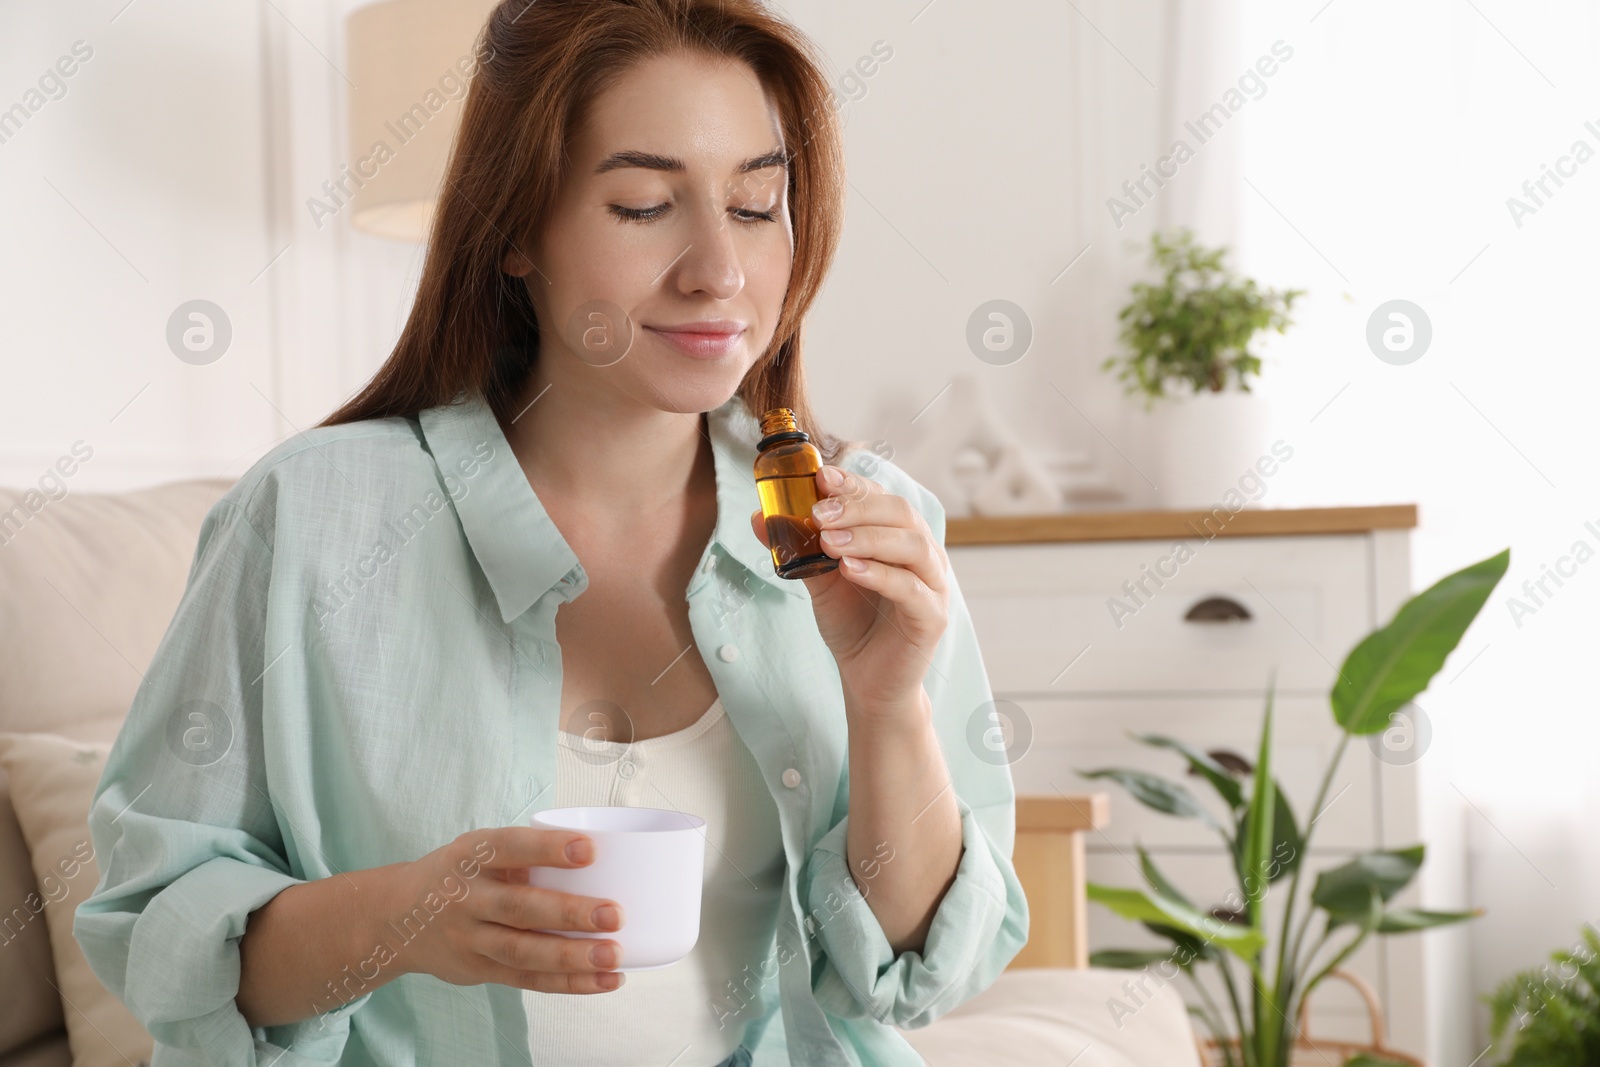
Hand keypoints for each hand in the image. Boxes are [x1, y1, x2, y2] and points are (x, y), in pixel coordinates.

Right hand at [388, 826, 627, 993]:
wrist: (396, 916)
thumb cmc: (461, 874)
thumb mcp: (480, 850)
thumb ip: (527, 855)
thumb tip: (606, 856)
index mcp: (471, 856)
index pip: (510, 847)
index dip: (548, 849)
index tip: (589, 850)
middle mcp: (467, 897)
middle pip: (519, 907)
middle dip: (568, 912)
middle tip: (614, 914)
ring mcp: (470, 938)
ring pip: (523, 951)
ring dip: (572, 957)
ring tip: (613, 956)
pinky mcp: (480, 970)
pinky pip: (527, 980)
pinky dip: (569, 982)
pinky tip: (605, 980)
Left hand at [750, 463, 948, 718]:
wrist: (869, 683)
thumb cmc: (852, 626)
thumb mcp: (819, 581)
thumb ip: (798, 548)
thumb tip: (759, 516)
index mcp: (899, 538)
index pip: (881, 498)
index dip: (853, 484)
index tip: (821, 476)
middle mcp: (923, 555)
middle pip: (900, 513)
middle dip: (858, 507)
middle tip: (819, 512)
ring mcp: (933, 585)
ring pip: (912, 545)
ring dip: (868, 536)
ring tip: (829, 540)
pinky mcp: (932, 617)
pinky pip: (911, 588)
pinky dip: (879, 574)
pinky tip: (849, 569)